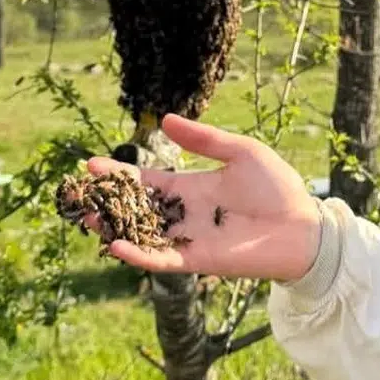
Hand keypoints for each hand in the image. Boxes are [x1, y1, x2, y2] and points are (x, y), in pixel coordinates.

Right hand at [83, 114, 322, 282]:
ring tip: (86, 219)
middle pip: (138, 211)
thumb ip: (204, 139)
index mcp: (194, 187)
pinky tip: (116, 246)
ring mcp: (190, 238)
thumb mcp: (241, 151)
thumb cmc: (278, 187)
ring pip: (143, 235)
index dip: (120, 175)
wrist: (303, 227)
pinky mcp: (198, 260)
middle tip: (75, 198)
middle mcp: (187, 214)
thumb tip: (165, 119)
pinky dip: (140, 254)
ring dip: (115, 229)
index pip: (148, 182)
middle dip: (107, 205)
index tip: (90, 166)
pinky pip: (163, 259)